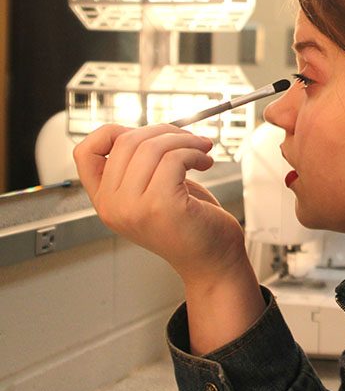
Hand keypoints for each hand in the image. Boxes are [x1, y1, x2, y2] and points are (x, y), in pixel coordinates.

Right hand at [73, 123, 245, 284]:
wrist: (213, 260)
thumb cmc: (191, 222)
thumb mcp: (154, 191)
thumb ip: (140, 166)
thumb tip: (146, 130)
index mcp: (106, 201)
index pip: (85, 152)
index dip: (113, 132)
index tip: (148, 134)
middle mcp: (113, 206)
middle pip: (126, 141)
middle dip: (165, 132)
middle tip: (192, 140)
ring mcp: (133, 207)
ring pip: (152, 147)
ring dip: (185, 141)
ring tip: (202, 151)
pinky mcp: (160, 206)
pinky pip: (174, 158)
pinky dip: (194, 153)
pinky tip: (204, 162)